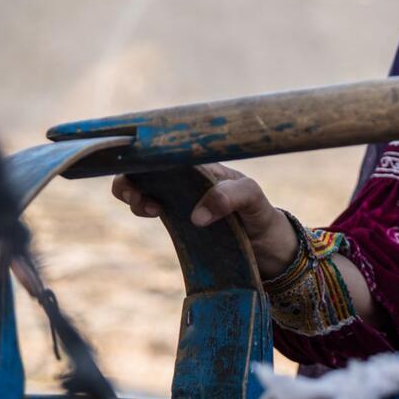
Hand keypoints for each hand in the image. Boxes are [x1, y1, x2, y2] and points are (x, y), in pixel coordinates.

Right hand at [111, 163, 296, 276]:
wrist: (268, 247)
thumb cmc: (261, 213)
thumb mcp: (253, 199)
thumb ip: (230, 198)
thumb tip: (196, 216)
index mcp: (204, 165)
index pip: (169, 151)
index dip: (147, 152)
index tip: (136, 162)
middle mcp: (187, 177)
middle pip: (148, 167)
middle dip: (130, 176)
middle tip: (134, 194)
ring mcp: (179, 197)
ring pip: (144, 188)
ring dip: (133, 194)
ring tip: (149, 207)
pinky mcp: (177, 219)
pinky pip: (151, 209)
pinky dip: (143, 209)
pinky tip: (154, 213)